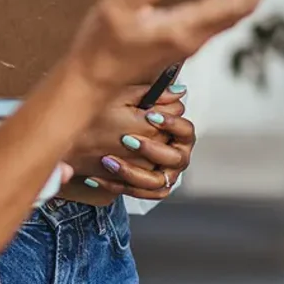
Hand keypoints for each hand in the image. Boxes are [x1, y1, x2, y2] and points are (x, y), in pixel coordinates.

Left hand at [61, 91, 196, 203]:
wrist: (115, 143)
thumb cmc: (135, 122)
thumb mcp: (142, 106)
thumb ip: (159, 98)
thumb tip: (179, 90)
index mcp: (182, 137)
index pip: (186, 130)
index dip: (171, 124)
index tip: (150, 116)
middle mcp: (179, 158)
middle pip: (174, 158)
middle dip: (150, 149)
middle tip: (127, 139)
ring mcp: (167, 176)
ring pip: (155, 181)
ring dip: (131, 172)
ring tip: (108, 161)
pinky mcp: (152, 191)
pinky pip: (139, 193)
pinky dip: (118, 186)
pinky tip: (97, 177)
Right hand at [67, 0, 283, 92]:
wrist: (90, 82)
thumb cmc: (101, 48)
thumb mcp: (119, 10)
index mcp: (185, 28)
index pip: (236, 1)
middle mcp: (195, 35)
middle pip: (243, 5)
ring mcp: (190, 38)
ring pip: (234, 10)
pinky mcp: (182, 38)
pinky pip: (221, 15)